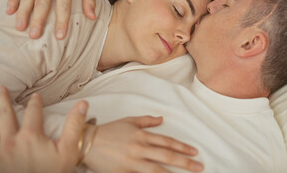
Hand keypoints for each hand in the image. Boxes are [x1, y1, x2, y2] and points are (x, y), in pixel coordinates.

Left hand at [0, 86, 87, 172]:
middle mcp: (10, 141)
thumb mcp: (68, 151)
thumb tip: (83, 104)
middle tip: (0, 88)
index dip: (35, 102)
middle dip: (2, 100)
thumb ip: (74, 126)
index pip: (33, 112)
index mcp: (30, 136)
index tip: (35, 96)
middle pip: (4, 114)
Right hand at [6, 0, 96, 39]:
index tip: (59, 36)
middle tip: (34, 36)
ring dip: (23, 13)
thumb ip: (90, 1)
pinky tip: (10, 11)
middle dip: (38, 20)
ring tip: (20, 28)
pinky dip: (13, 0)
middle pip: (42, 3)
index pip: (63, 5)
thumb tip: (92, 17)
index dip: (61, 22)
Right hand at [84, 117, 203, 172]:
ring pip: (157, 170)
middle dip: (185, 162)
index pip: (167, 142)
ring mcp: (132, 162)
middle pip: (167, 156)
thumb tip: (161, 119)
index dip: (182, 147)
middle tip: (199, 166)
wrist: (88, 143)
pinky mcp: (124, 172)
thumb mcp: (129, 121)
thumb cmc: (108, 131)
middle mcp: (140, 148)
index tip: (194, 152)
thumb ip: (146, 121)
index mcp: (142, 135)